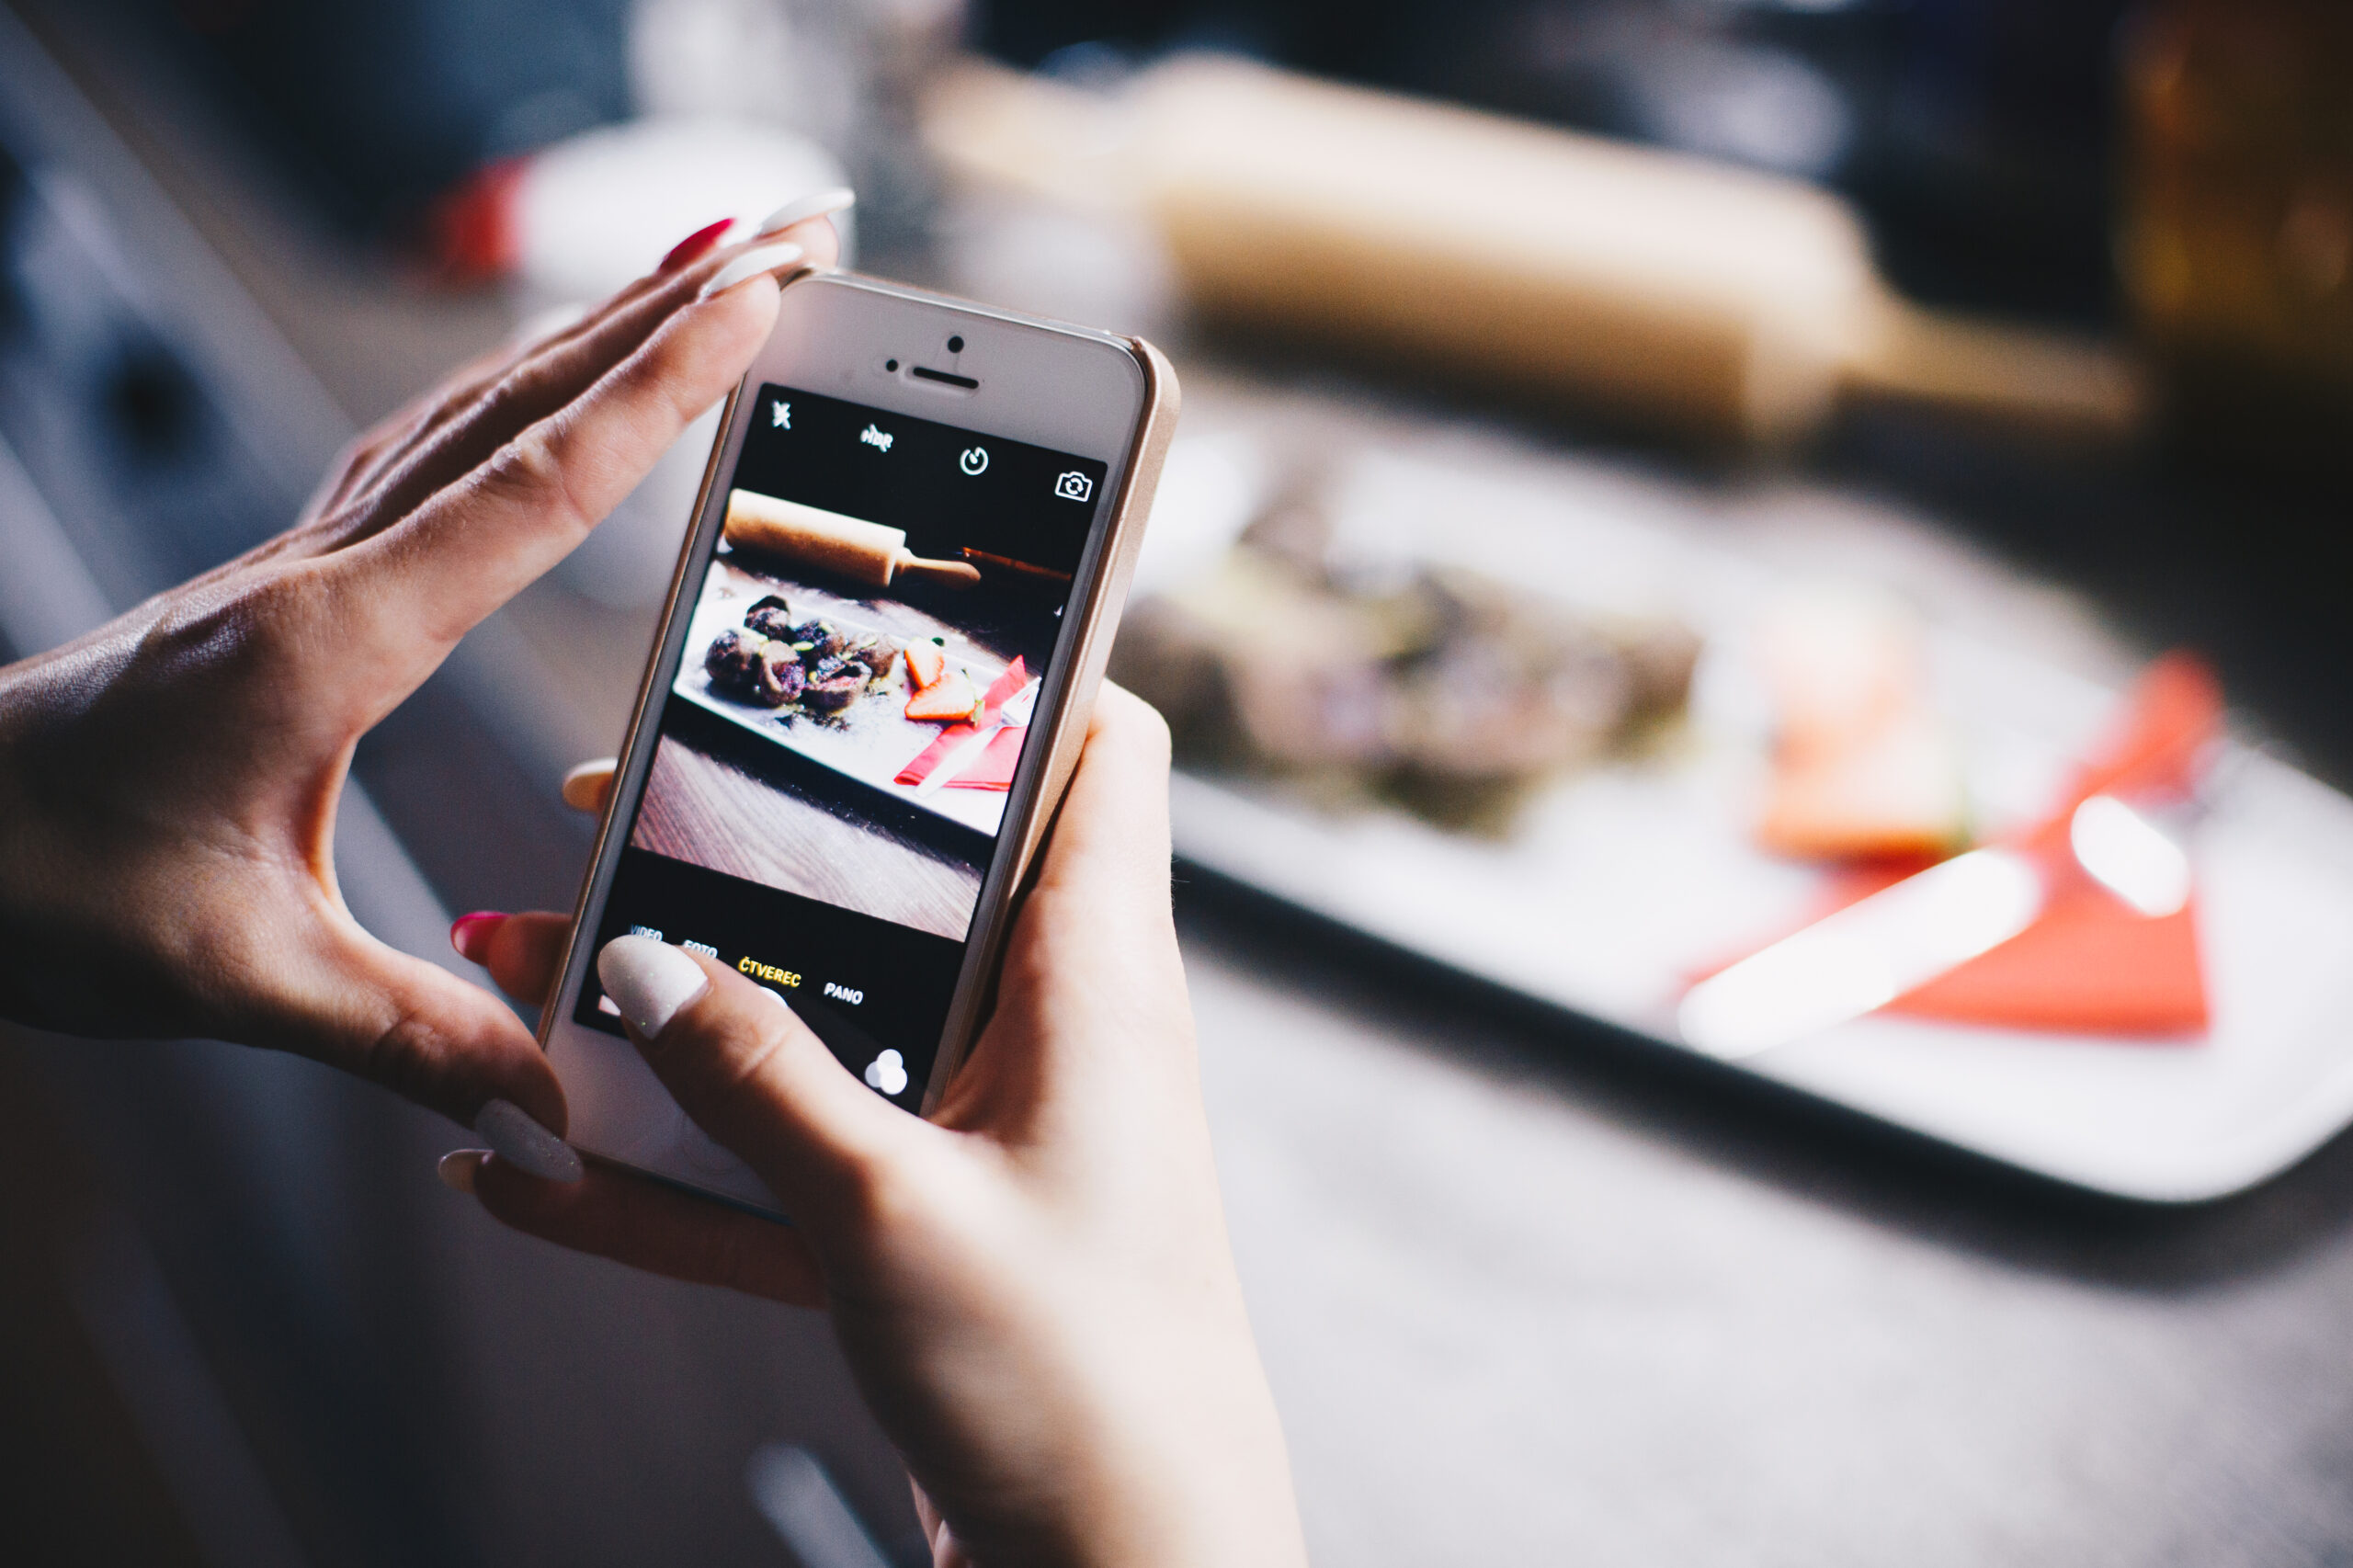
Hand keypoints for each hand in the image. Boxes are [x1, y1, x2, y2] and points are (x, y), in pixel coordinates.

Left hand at [0, 210, 837, 1132]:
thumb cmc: (39, 881)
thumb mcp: (240, 979)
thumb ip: (415, 1042)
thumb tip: (564, 1113)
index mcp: (334, 642)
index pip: (532, 490)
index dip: (659, 394)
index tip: (758, 304)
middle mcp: (327, 571)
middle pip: (528, 401)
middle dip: (672, 304)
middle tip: (791, 229)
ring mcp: (306, 560)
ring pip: (479, 403)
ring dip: (604, 326)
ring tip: (711, 271)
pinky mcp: (292, 580)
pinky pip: (430, 447)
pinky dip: (520, 387)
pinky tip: (555, 380)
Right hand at [448, 689, 1309, 1567]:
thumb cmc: (1077, 1391)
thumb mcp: (891, 1216)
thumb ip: (757, 1081)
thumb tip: (635, 957)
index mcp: (1095, 978)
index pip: (1095, 754)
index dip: (1009, 672)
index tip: (871, 631)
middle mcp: (1049, 1029)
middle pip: (905, 879)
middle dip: (760, 841)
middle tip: (620, 803)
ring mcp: (983, 1126)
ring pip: (821, 1020)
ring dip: (683, 1007)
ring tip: (526, 961)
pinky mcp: (926, 1223)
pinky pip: (785, 1163)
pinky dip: (675, 1168)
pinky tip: (530, 1176)